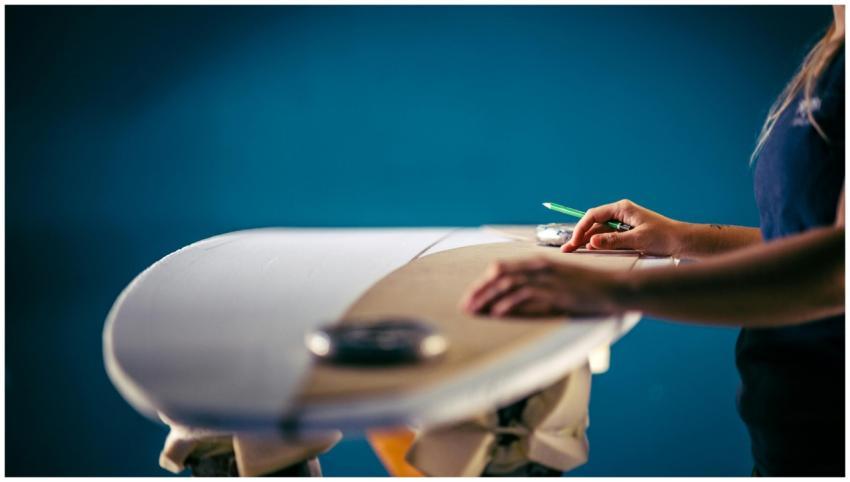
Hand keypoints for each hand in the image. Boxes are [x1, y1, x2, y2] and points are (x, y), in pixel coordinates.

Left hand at [460, 256, 626, 317]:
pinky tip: (497, 313)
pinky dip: (509, 303)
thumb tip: (513, 306)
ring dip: (488, 297)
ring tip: (475, 310)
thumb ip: (536, 293)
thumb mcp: (556, 287)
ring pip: (508, 283)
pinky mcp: (555, 289)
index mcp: (537, 262)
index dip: (482, 283)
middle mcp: (538, 266)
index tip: (471, 297)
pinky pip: (526, 294)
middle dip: (479, 290)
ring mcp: (546, 277)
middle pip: (499, 274)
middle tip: (465, 306)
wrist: (613, 288)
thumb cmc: (586, 289)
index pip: (501, 269)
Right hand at [561, 199, 684, 255]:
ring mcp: (622, 223)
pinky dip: (597, 244)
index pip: (593, 215)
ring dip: (586, 241)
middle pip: (593, 223)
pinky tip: (588, 251)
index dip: (581, 228)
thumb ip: (613, 240)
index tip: (575, 241)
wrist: (682, 242)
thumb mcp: (638, 239)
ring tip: (572, 252)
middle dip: (579, 236)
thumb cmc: (664, 237)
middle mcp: (620, 214)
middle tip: (566, 249)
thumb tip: (592, 241)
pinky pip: (606, 237)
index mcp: (622, 208)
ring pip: (598, 231)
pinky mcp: (625, 233)